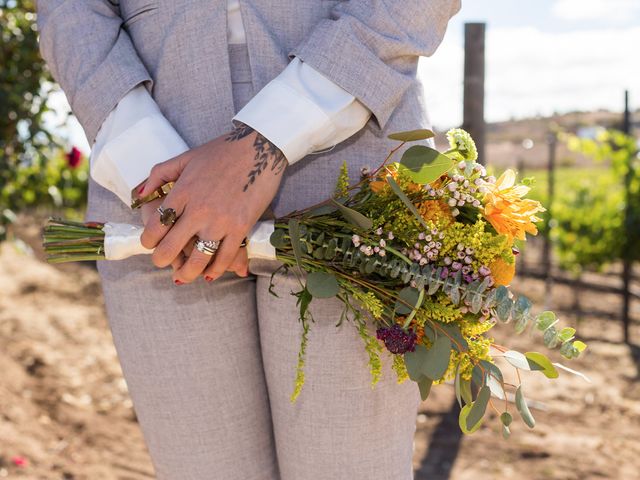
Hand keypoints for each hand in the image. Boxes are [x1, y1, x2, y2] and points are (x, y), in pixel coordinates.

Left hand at [139, 121, 285, 283]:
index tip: (151, 244)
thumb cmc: (222, 151)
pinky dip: (216, 270)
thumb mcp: (186, 157)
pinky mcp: (241, 228)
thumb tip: (141, 194)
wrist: (260, 149)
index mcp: (182, 192)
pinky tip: (210, 273)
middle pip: (170, 249)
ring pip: (198, 260)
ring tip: (183, 276)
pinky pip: (225, 258)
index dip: (148, 242)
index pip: (155, 227)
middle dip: (161, 260)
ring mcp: (221, 222)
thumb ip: (160, 174)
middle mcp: (198, 210)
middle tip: (162, 261)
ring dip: (187, 274)